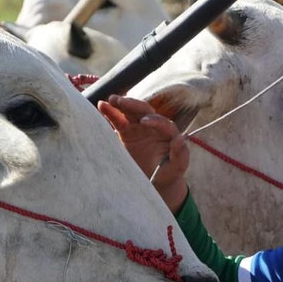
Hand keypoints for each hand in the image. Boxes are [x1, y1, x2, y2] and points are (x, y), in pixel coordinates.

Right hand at [97, 95, 189, 212]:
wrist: (155, 181)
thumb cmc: (168, 174)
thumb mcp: (177, 168)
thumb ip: (180, 154)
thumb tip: (180, 138)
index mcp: (168, 133)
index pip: (162, 122)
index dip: (154, 120)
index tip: (144, 122)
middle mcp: (154, 126)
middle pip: (145, 111)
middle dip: (134, 105)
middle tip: (122, 102)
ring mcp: (139, 127)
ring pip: (131, 111)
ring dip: (121, 104)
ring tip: (110, 100)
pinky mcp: (127, 132)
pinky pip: (119, 120)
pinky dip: (111, 112)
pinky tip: (102, 106)